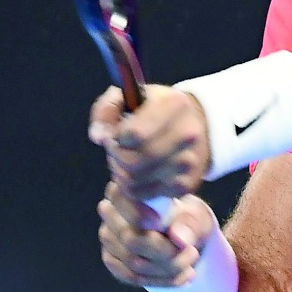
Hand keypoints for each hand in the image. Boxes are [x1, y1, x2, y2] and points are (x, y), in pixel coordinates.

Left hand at [89, 85, 211, 199]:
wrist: (194, 124)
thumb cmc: (154, 109)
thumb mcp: (130, 96)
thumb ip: (106, 109)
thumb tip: (98, 136)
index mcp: (175, 104)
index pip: (135, 134)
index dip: (115, 138)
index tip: (114, 135)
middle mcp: (188, 134)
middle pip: (134, 161)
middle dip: (115, 158)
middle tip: (115, 151)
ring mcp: (189, 162)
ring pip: (136, 181)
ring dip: (120, 174)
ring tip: (123, 162)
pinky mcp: (187, 185)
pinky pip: (145, 195)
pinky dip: (133, 188)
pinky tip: (135, 174)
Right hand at [97, 179, 217, 287]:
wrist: (182, 237)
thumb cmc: (186, 219)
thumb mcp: (195, 216)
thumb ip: (188, 224)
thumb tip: (178, 238)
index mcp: (126, 188)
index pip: (120, 200)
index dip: (138, 214)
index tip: (161, 224)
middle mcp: (110, 210)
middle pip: (129, 237)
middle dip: (164, 251)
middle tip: (193, 253)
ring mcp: (108, 237)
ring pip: (133, 261)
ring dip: (167, 268)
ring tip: (192, 264)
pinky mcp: (111, 260)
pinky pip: (132, 276)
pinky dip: (161, 280)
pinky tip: (183, 277)